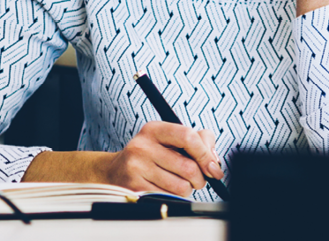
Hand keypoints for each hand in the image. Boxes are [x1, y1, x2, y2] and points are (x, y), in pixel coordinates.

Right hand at [103, 122, 223, 195]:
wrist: (114, 171)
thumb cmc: (151, 155)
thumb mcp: (170, 139)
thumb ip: (199, 140)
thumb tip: (213, 162)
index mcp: (154, 130)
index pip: (188, 137)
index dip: (205, 154)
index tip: (213, 167)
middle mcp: (142, 146)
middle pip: (188, 167)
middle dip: (199, 178)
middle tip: (196, 179)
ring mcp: (136, 168)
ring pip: (181, 187)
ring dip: (187, 189)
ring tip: (178, 183)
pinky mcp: (134, 188)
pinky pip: (168, 198)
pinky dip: (174, 198)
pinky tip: (166, 190)